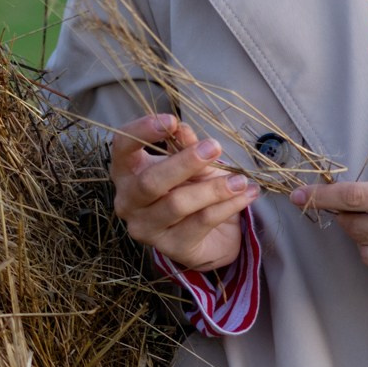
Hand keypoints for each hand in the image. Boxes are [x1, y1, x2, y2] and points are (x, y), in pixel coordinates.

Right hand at [109, 113, 259, 271]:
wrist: (210, 233)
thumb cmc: (192, 188)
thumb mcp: (191, 162)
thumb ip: (185, 146)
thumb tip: (182, 129)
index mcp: (127, 172)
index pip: (122, 147)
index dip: (142, 131)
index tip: (171, 120)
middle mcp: (128, 201)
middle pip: (150, 182)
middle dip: (184, 163)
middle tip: (214, 147)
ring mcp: (146, 228)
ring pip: (177, 204)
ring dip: (213, 189)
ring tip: (240, 180)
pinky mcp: (171, 247)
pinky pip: (201, 222)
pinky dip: (227, 206)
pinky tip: (245, 194)